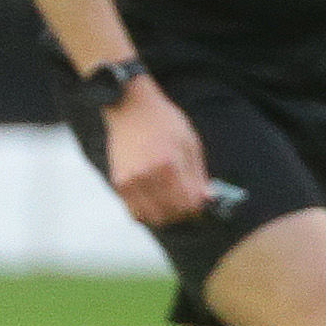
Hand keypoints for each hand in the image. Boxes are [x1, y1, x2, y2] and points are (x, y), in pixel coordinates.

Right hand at [102, 76, 212, 226]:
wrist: (131, 108)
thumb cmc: (163, 121)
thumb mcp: (189, 142)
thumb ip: (198, 174)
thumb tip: (207, 199)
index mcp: (169, 164)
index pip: (187, 203)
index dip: (197, 207)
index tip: (199, 202)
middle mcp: (147, 176)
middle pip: (170, 214)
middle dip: (182, 213)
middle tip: (186, 203)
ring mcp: (130, 181)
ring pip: (151, 217)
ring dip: (164, 215)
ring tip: (170, 203)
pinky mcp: (118, 183)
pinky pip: (134, 212)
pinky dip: (147, 212)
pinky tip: (154, 200)